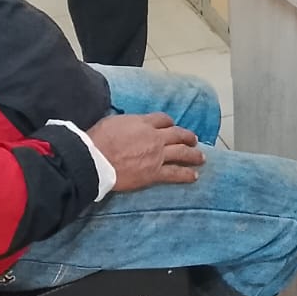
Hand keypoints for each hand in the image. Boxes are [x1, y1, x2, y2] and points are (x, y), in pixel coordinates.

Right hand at [87, 112, 205, 192]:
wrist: (95, 160)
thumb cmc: (98, 140)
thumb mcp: (112, 122)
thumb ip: (126, 123)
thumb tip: (126, 125)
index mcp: (143, 123)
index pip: (162, 119)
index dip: (169, 123)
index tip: (171, 126)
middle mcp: (154, 137)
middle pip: (177, 134)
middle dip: (187, 137)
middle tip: (194, 140)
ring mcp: (157, 155)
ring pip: (182, 152)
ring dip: (193, 155)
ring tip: (201, 157)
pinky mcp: (154, 173)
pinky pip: (175, 173)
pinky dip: (186, 175)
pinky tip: (194, 176)